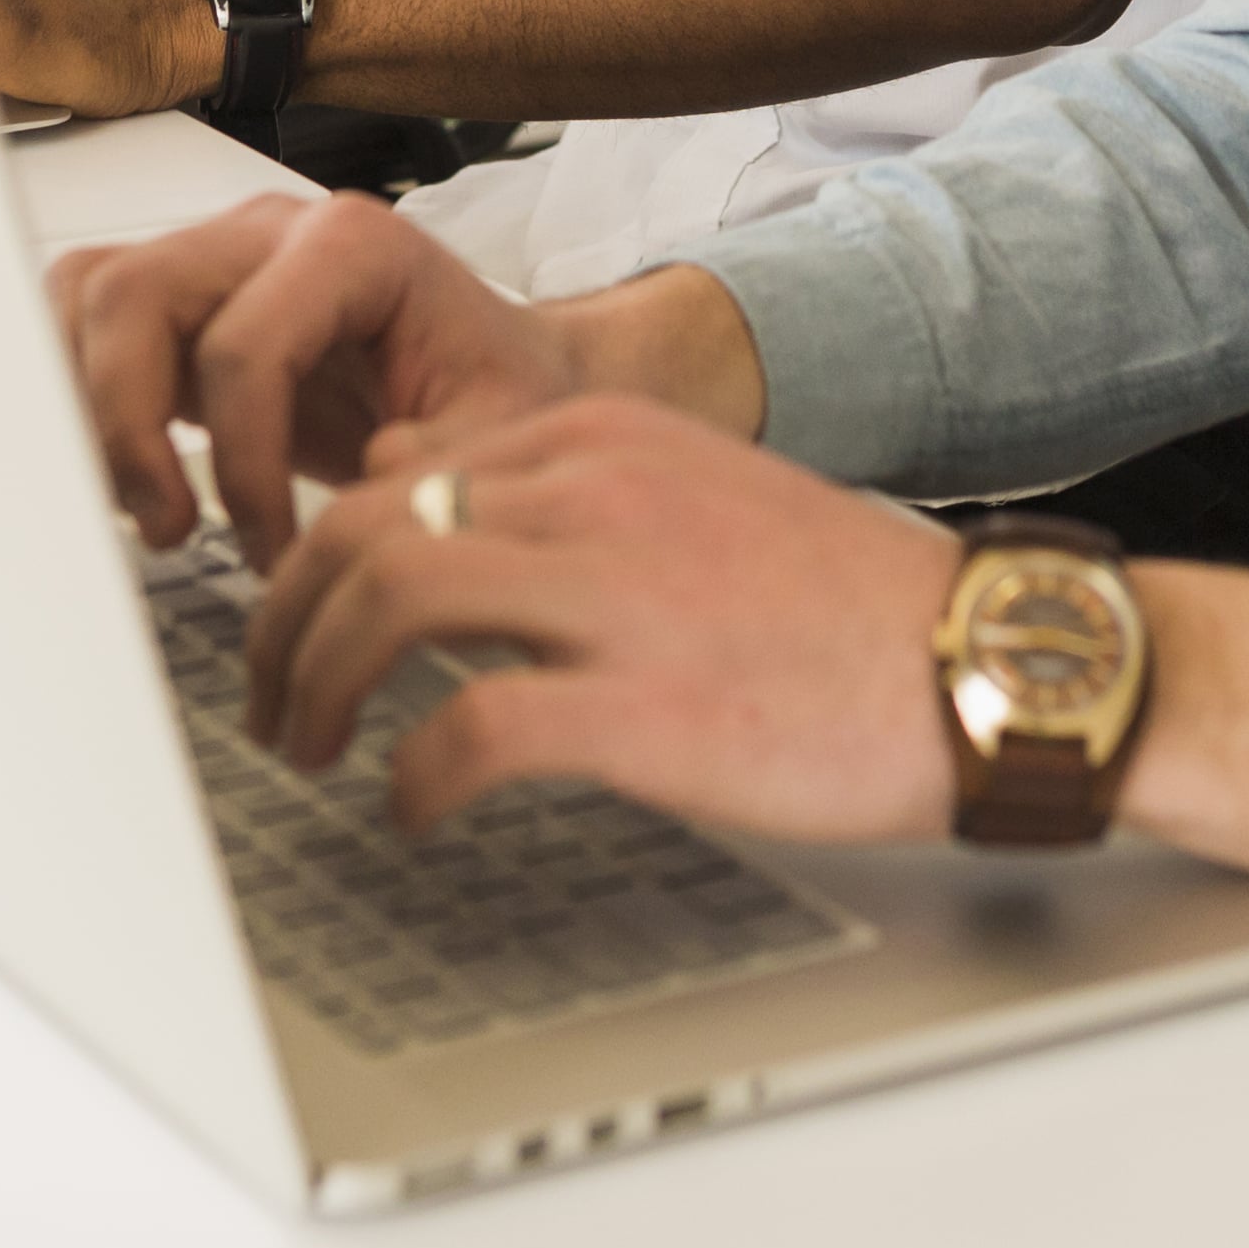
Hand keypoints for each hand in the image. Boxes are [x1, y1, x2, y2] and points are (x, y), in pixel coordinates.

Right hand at [47, 191, 579, 566]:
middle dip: (127, 425)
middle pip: (133, 293)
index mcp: (354, 245)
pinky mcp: (186, 309)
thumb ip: (445, 461)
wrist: (497, 372)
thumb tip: (372, 471)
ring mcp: (216, 261)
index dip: (243, 463)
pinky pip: (89, 326)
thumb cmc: (502, 391)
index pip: (245, 344)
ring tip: (148, 510)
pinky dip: (83, 400)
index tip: (275, 547)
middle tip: (171, 527)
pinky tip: (130, 483)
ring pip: (90, 297)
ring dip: (90, 410)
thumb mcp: (509, 431)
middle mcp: (269, 233)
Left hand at [248, 393, 965, 841]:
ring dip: (313, 680)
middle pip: (361, 522)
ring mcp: (618, 592)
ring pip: (388, 596)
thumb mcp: (689, 492)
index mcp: (600, 436)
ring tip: (305, 745)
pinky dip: (412, 779)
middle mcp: (595, 490)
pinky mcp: (647, 705)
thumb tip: (413, 488)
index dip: (316, 552)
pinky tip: (412, 811)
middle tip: (265, 695)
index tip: (298, 617)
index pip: (391, 465)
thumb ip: (555, 486)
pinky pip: (469, 732)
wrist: (983, 660)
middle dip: (281, 619)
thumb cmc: (843, 605)